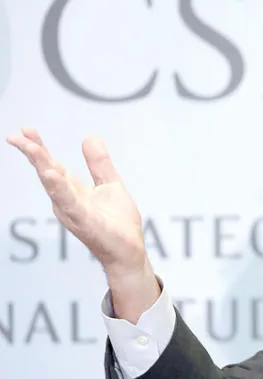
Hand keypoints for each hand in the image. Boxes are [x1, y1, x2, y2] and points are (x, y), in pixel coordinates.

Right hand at [7, 128, 157, 320]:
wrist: (129, 250)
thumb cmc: (118, 223)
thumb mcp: (110, 185)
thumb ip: (99, 164)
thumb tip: (89, 137)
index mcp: (72, 191)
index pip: (52, 165)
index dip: (39, 148)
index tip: (26, 129)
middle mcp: (67, 201)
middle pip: (47, 172)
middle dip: (33, 153)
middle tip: (16, 135)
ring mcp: (73, 212)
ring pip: (54, 186)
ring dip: (42, 167)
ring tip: (32, 148)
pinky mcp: (84, 221)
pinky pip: (70, 203)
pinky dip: (60, 190)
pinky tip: (52, 176)